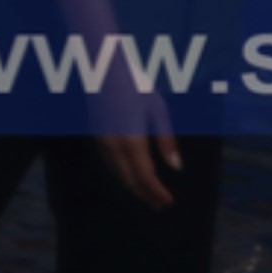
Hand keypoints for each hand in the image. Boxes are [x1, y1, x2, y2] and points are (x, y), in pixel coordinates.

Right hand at [90, 66, 183, 206]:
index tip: (168, 201)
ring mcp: (101, 141)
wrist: (101, 67)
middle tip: (160, 205)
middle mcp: (113, 145)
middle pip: (129, 180)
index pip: (145, 176)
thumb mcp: (157, 108)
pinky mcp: (95, 136)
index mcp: (131, 140)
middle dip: (145, 194)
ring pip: (117, 174)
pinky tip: (130, 175)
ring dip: (133, 187)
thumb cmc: (133, 84)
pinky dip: (122, 175)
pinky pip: (109, 164)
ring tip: (148, 195)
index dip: (156, 192)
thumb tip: (176, 167)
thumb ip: (166, 140)